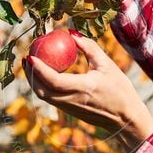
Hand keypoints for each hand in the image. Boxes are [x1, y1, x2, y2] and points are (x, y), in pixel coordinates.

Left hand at [22, 32, 152, 152]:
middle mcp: (73, 101)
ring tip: (31, 66)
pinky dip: (43, 87)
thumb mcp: (107, 65)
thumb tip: (72, 34)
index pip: (53, 80)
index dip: (39, 69)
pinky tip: (43, 76)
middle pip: (42, 90)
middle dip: (31, 75)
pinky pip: (50, 99)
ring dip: (34, 81)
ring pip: (44, 96)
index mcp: (83, 88)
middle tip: (27, 58)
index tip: (30, 56)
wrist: (125, 118)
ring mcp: (69, 109)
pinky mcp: (69, 112)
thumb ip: (89, 48)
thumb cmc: (120, 90)